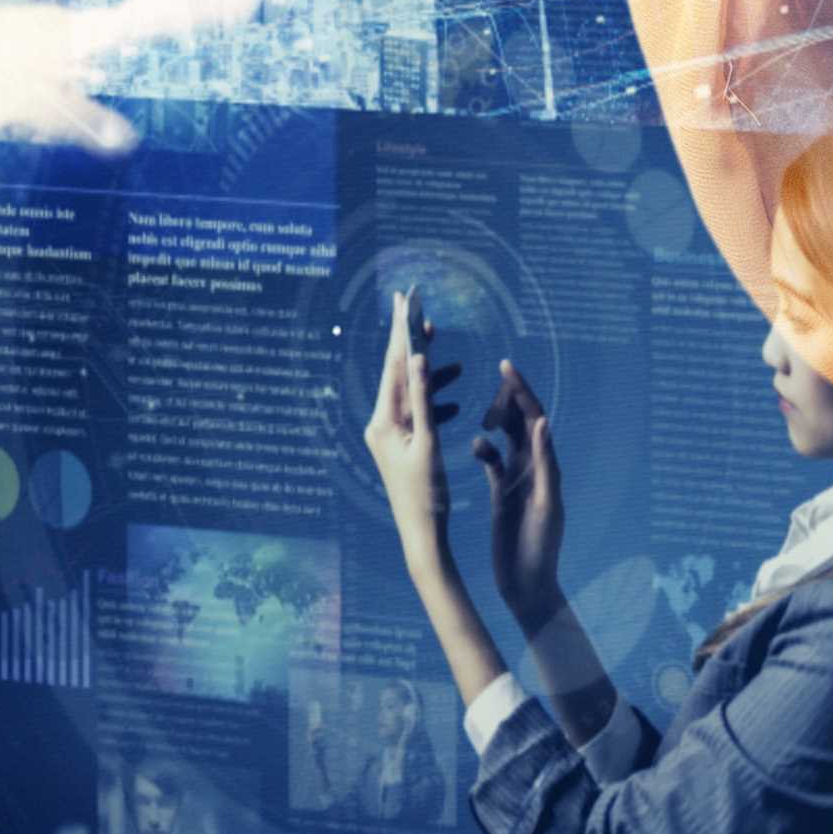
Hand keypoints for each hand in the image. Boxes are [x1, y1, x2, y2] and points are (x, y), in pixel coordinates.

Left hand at [359, 290, 456, 548]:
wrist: (422, 533)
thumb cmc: (427, 493)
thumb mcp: (429, 442)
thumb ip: (424, 399)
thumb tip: (418, 359)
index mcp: (383, 421)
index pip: (393, 366)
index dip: (401, 331)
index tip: (404, 300)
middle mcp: (380, 424)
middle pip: (396, 374)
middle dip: (410, 343)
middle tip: (419, 309)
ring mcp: (389, 435)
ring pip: (409, 393)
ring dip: (430, 377)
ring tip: (452, 361)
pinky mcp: (400, 445)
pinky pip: (415, 413)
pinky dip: (433, 402)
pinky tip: (452, 402)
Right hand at [469, 359, 570, 627]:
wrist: (528, 582)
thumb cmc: (541, 547)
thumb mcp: (545, 504)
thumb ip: (545, 464)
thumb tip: (543, 422)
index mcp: (546, 466)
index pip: (536, 419)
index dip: (522, 391)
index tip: (506, 366)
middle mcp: (534, 468)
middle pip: (523, 422)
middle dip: (509, 398)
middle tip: (493, 380)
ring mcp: (517, 480)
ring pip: (507, 439)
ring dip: (496, 421)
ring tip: (483, 413)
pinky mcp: (502, 494)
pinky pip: (493, 463)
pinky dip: (484, 450)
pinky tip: (474, 444)